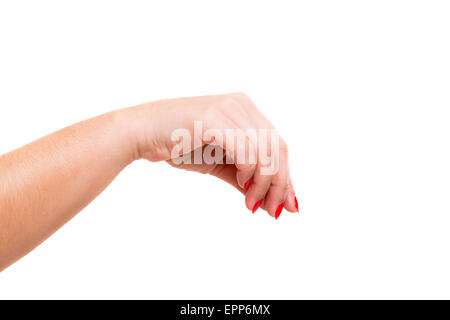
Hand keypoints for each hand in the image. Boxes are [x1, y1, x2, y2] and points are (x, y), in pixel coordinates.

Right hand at [125, 92, 297, 217]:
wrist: (141, 132)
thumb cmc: (179, 145)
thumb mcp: (221, 165)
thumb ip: (246, 179)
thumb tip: (270, 204)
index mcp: (246, 110)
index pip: (278, 145)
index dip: (286, 177)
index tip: (287, 206)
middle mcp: (242, 105)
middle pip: (277, 148)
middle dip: (279, 184)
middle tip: (273, 211)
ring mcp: (229, 108)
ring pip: (265, 150)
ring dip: (264, 184)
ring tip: (252, 205)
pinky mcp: (214, 118)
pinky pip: (245, 148)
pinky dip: (249, 171)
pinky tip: (242, 185)